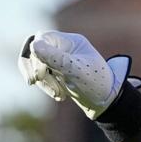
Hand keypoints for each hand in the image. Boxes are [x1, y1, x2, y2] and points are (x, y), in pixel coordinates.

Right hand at [18, 31, 140, 118]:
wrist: (107, 102)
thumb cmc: (97, 84)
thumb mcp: (77, 72)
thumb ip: (57, 58)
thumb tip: (33, 44)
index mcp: (71, 41)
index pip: (42, 39)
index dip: (36, 55)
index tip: (40, 75)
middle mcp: (63, 47)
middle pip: (35, 52)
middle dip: (39, 72)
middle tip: (50, 88)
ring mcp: (57, 59)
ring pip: (34, 64)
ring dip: (42, 82)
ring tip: (58, 95)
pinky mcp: (54, 71)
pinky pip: (38, 75)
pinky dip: (45, 86)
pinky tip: (59, 96)